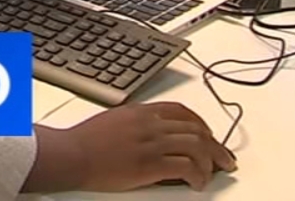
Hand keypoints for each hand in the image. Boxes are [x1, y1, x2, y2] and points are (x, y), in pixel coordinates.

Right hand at [68, 102, 235, 191]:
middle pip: (195, 128)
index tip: (208, 135)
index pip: (180, 111)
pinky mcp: (151, 164)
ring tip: (215, 172)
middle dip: (215, 145)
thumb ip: (134, 124)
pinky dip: (198, 175)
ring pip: (197, 146)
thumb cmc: (84, 142)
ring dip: (211, 161)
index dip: (200, 123)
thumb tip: (150, 134)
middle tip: (223, 158)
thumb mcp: (112, 121)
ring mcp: (151, 143)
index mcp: (140, 112)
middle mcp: (150, 123)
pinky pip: (186, 167)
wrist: (71, 155)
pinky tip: (197, 183)